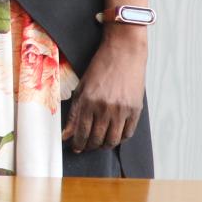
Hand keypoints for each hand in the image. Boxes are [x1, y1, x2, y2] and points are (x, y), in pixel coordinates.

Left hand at [62, 26, 146, 153]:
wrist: (123, 53)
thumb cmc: (100, 67)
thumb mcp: (82, 86)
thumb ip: (75, 111)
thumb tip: (66, 134)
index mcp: (88, 100)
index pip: (81, 131)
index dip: (77, 143)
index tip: (74, 147)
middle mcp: (104, 108)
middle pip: (96, 138)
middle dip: (88, 146)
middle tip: (84, 148)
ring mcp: (121, 110)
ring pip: (112, 140)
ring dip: (103, 146)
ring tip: (97, 145)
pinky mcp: (135, 110)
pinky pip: (127, 133)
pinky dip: (120, 139)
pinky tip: (113, 138)